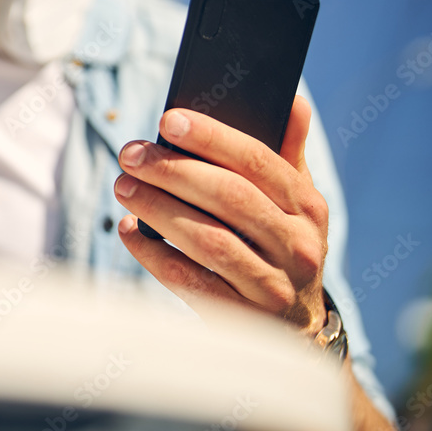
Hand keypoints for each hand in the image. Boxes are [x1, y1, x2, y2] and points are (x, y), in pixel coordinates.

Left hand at [113, 96, 328, 335]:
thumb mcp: (296, 204)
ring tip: (123, 186)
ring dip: (158, 209)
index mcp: (308, 207)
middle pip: (230, 198)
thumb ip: (288, 153)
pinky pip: (190, 281)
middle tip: (130, 154)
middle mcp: (297, 245)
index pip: (259, 161)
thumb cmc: (281, 245)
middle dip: (174, 171)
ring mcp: (272, 285)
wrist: (297, 329)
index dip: (212, 137)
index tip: (167, 119)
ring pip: (209, 240)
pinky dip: (153, 254)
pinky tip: (128, 231)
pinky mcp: (241, 317)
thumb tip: (293, 101)